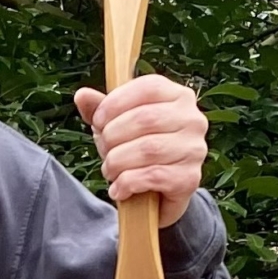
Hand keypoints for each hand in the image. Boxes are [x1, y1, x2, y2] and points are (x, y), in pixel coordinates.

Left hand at [74, 74, 207, 227]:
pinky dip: (126, 183)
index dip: (115, 103)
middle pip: (145, 118)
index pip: (147, 88)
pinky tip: (118, 188)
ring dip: (117, 162)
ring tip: (110, 170)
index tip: (97, 121)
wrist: (157, 191)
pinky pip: (152, 176)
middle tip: (104, 149)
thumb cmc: (136, 147)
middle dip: (112, 136)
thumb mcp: (116, 123)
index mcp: (177, 96)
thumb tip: (82, 95)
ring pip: (148, 149)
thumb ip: (99, 108)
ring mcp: (195, 149)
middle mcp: (193, 119)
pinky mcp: (190, 178)